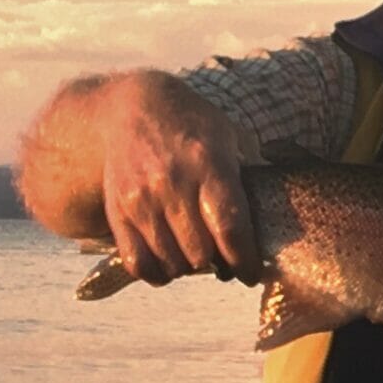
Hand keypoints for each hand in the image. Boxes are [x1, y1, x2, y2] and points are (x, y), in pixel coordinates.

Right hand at [102, 90, 260, 286]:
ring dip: (188, 267)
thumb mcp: (226, 138)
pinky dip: (157, 273)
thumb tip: (264, 226)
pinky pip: (139, 262)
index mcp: (207, 164)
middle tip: (221, 257)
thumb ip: (244, 179)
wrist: (132, 108)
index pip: (230, 229)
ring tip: (194, 253)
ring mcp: (141, 199)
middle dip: (217, 262)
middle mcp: (172, 183)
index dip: (245, 261)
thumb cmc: (190, 126)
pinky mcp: (118, 211)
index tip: (251, 273)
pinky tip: (168, 263)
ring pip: (171, 263)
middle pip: (201, 253)